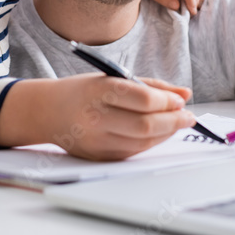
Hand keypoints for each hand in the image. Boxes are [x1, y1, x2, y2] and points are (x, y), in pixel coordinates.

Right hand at [0, 74, 195, 160]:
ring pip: (143, 141)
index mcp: (99, 91)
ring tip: (177, 123)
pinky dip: (152, 142)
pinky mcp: (99, 156)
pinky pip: (134, 152)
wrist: (47, 112)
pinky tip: (159, 133)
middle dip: (174, 121)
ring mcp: (97, 140)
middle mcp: (96, 117)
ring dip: (167, 133)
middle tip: (188, 116)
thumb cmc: (83, 91)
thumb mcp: (112, 78)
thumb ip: (150, 85)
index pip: (143, 98)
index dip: (167, 101)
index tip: (180, 100)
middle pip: (146, 125)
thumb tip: (184, 93)